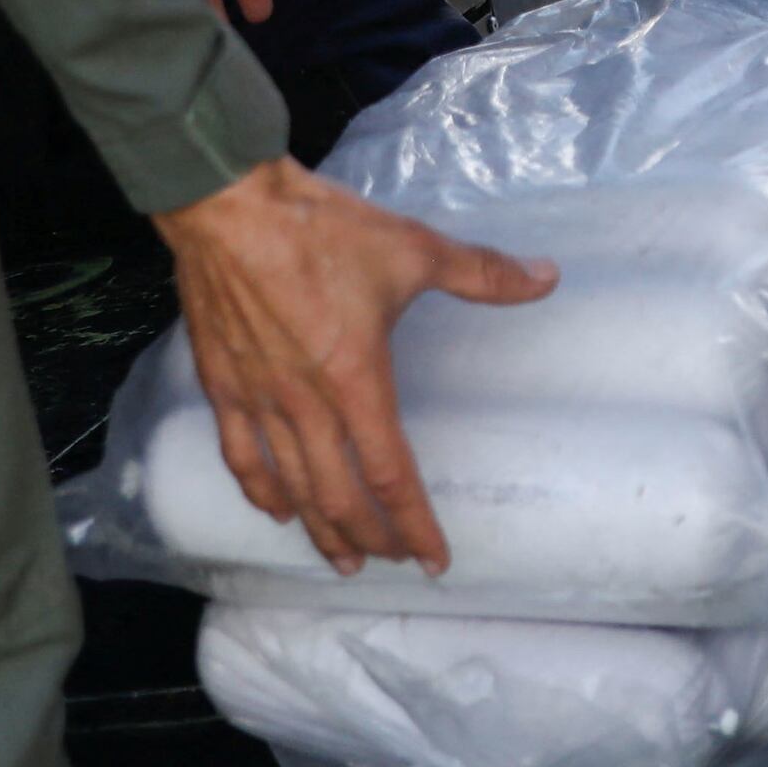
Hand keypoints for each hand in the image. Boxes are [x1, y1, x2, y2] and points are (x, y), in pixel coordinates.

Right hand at [155, 160, 555, 574]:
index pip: (390, 475)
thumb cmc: (320, 228)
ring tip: (341, 557)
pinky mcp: (221, 384)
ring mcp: (259, 399)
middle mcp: (305, 404)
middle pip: (339, 496)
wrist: (228, 204)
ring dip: (318, 527)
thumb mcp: (411, 249)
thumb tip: (546, 277)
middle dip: (370, 537)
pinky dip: (260, 490)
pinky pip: (240, 455)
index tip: (433, 560)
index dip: (413, 524)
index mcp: (355, 380)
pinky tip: (275, 509)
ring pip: (291, 486)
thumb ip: (481, 273)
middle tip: (391, 561)